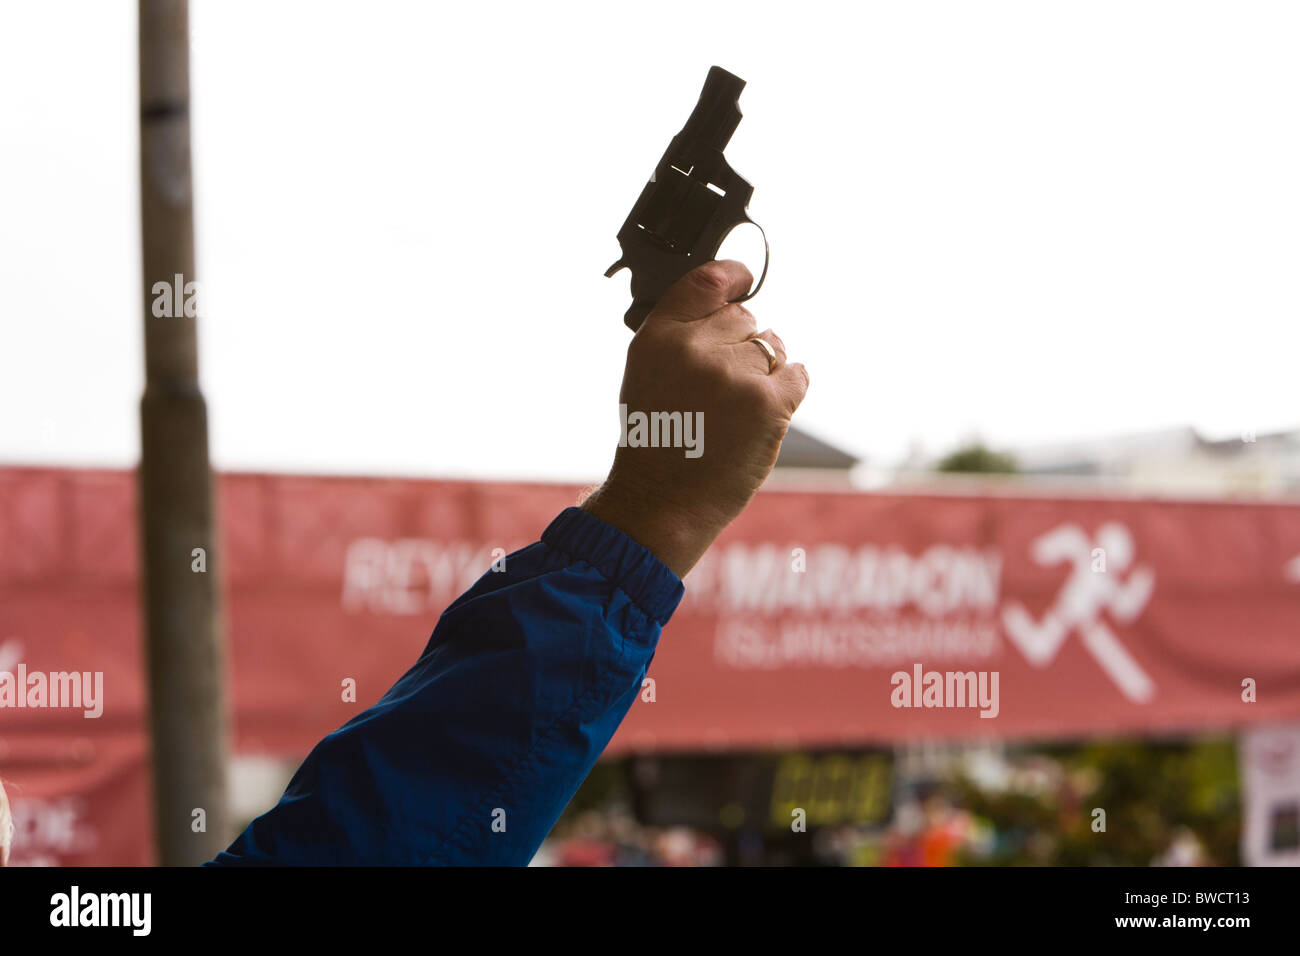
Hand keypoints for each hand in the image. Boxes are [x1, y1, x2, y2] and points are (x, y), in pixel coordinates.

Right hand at [582, 260, 809, 577]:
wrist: (662, 501)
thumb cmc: (657, 441)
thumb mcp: (647, 375)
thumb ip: (682, 335)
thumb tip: (733, 304)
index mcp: (659, 337)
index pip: (707, 281)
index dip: (734, 277)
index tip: (744, 281)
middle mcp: (695, 349)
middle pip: (746, 318)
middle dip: (743, 346)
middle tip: (722, 390)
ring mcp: (733, 375)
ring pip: (773, 347)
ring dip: (766, 371)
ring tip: (736, 410)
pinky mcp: (767, 402)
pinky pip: (797, 375)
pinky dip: (790, 390)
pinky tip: (767, 411)